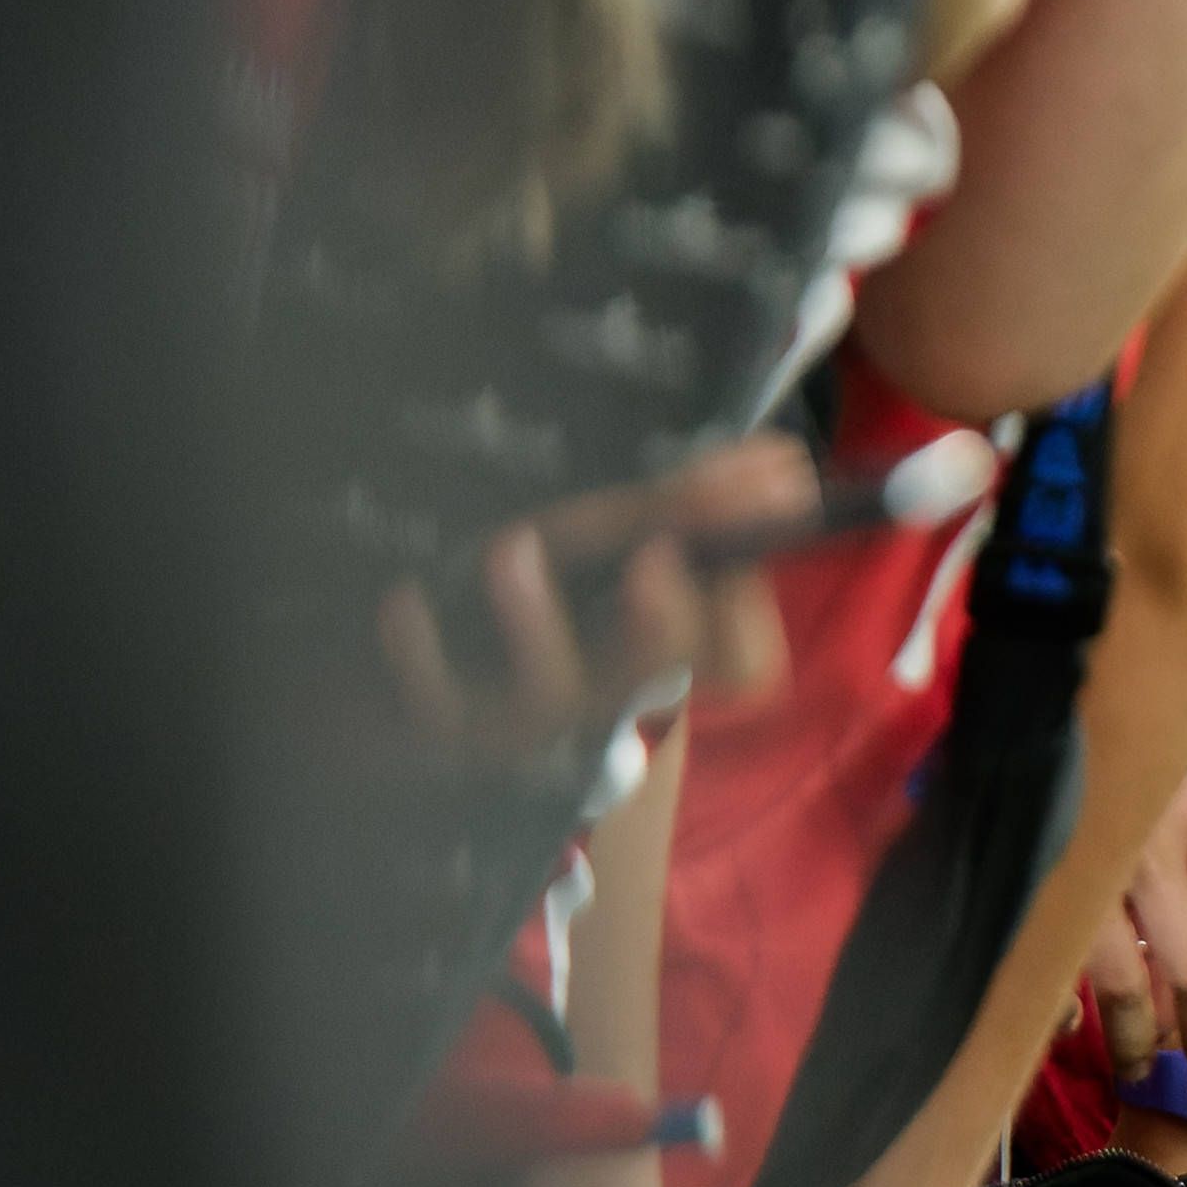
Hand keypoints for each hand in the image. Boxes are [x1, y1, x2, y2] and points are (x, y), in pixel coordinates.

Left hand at [379, 437, 814, 764]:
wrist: (408, 707)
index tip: (759, 525)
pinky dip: (419, 652)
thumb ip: (683, 507)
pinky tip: (405, 602)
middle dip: (660, 616)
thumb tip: (780, 460)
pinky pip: (433, 701)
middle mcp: (601, 691)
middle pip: (654, 669)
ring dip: (534, 620)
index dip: (746, 608)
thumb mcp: (606, 551)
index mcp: (652, 650)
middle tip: (655, 556)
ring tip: (511, 546)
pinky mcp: (442, 726)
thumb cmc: (528, 618)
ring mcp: (523, 716)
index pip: (739, 659)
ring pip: (548, 691)